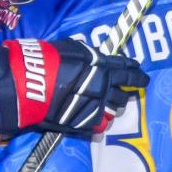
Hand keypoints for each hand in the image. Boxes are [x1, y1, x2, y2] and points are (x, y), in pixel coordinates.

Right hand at [0, 38, 147, 136]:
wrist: (31, 84)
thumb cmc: (47, 60)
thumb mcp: (69, 48)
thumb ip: (86, 54)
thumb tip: (93, 55)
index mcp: (102, 64)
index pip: (126, 67)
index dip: (135, 70)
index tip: (141, 73)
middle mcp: (104, 85)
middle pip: (126, 90)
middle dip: (131, 89)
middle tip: (133, 90)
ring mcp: (97, 105)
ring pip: (117, 108)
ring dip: (116, 105)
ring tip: (113, 105)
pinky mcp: (86, 121)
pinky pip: (102, 123)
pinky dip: (101, 120)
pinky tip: (98, 119)